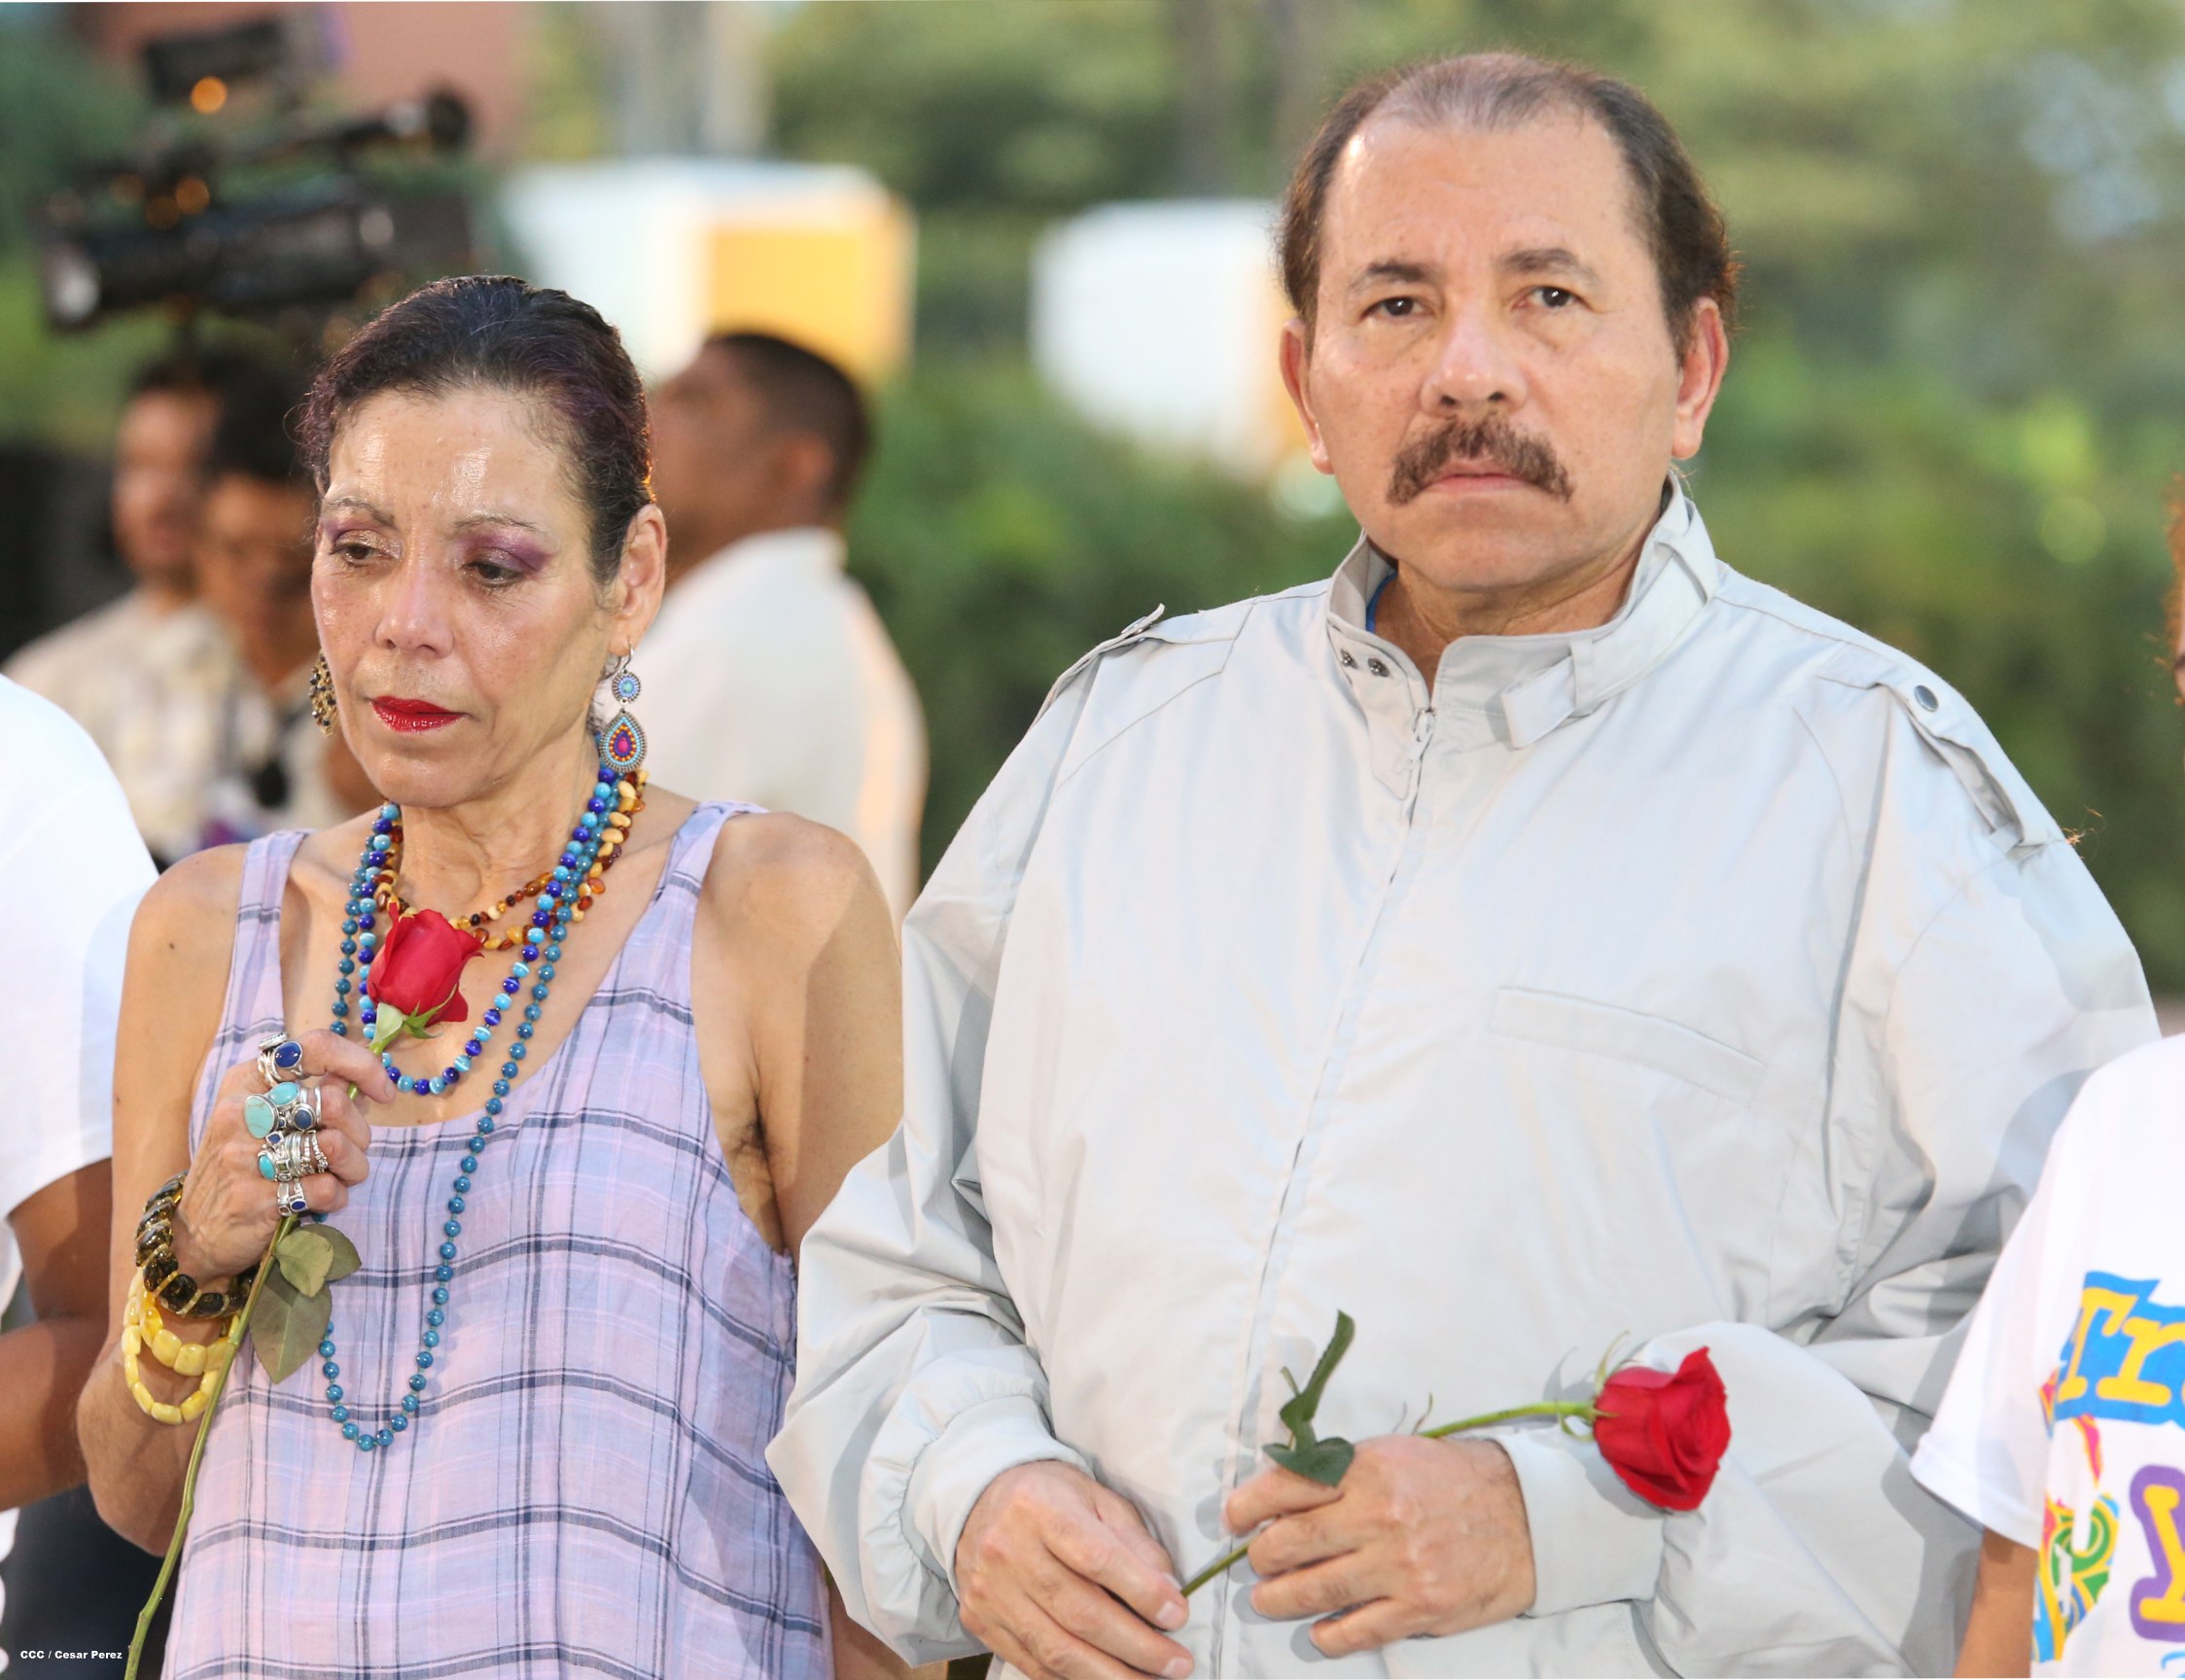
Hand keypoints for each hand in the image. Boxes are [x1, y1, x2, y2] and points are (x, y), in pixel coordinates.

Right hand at [171, 1029, 395, 1279]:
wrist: (196, 1230)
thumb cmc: (244, 1165)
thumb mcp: (263, 1118)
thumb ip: (309, 1095)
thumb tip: (359, 1081)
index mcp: (247, 1082)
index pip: (315, 1048)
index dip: (360, 1064)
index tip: (382, 1092)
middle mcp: (242, 1112)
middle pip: (332, 1101)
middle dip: (360, 1131)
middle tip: (353, 1150)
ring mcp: (243, 1155)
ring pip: (333, 1146)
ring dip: (353, 1167)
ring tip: (342, 1176)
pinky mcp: (253, 1198)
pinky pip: (324, 1189)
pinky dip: (335, 1196)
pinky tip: (321, 1200)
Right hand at [955, 1460, 1193, 1679]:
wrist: (979, 1500)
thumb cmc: (1051, 1498)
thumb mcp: (1097, 1499)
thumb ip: (1133, 1541)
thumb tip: (1169, 1589)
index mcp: (1039, 1508)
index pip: (1096, 1558)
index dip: (1141, 1592)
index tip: (1177, 1615)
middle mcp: (1008, 1551)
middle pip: (1079, 1613)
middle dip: (1137, 1646)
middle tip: (1177, 1663)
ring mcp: (991, 1592)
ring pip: (1057, 1649)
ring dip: (1111, 1676)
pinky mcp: (981, 1622)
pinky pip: (1033, 1665)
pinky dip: (1076, 1679)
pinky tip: (1109, 1679)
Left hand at [1225, 1435, 1534, 1657]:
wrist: (1524, 1515)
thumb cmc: (1449, 1479)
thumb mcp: (1392, 1453)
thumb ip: (1339, 1470)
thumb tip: (1280, 1493)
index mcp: (1367, 1470)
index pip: (1286, 1487)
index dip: (1247, 1506)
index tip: (1233, 1520)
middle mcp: (1378, 1516)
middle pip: (1290, 1543)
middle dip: (1260, 1556)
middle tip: (1255, 1562)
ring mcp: (1399, 1566)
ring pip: (1315, 1590)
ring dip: (1280, 1599)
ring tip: (1268, 1599)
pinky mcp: (1420, 1607)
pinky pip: (1355, 1630)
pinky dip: (1327, 1635)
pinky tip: (1318, 1631)